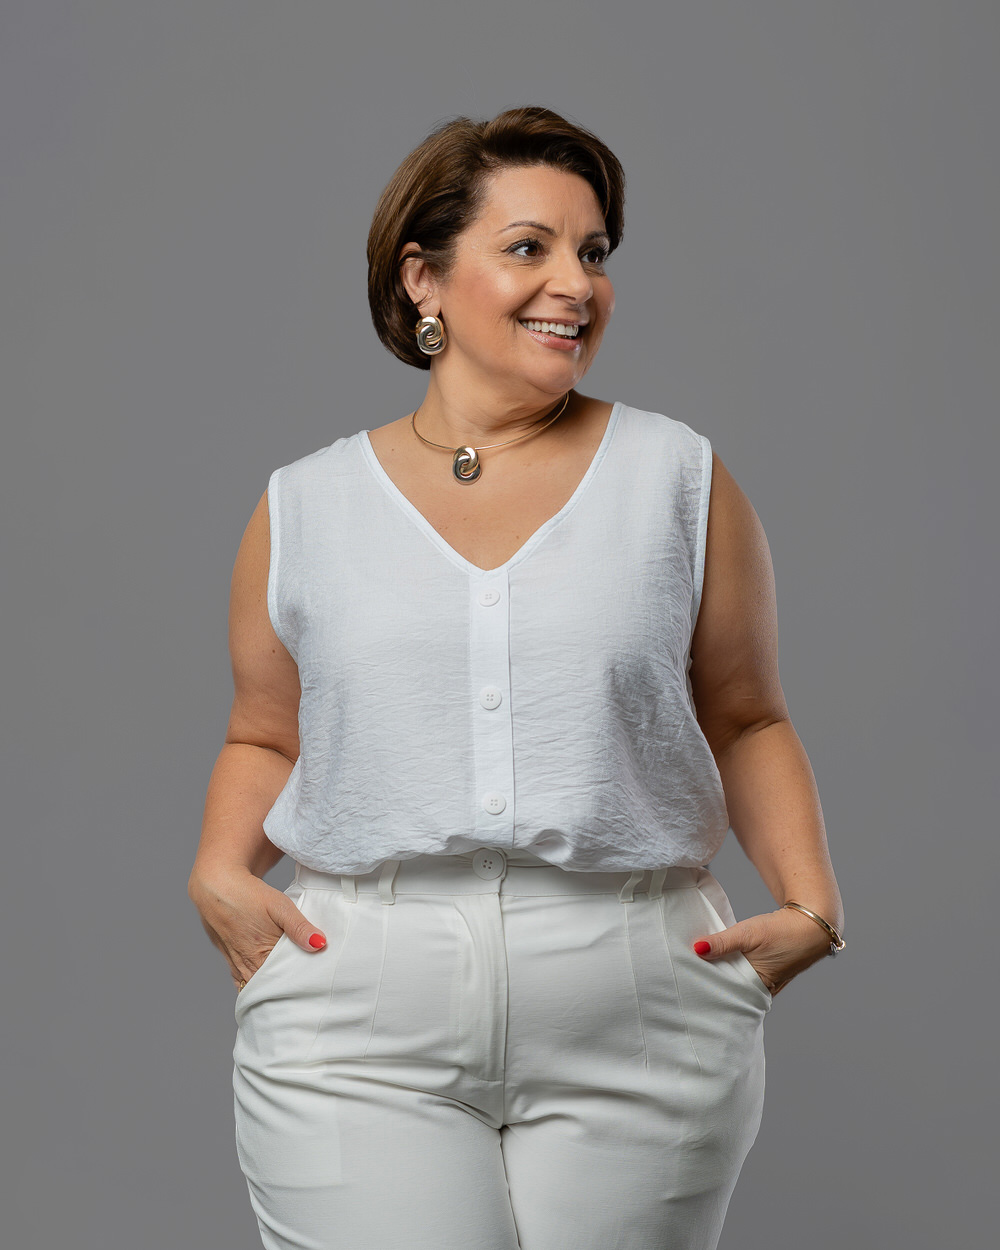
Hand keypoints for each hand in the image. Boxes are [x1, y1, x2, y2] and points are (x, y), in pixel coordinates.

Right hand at [188, 867, 326, 990]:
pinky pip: (243, 980)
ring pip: (255, 986)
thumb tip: (320, 944)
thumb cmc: (248, 895)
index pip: (283, 983)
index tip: (312, 985)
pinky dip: (255, 982)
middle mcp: (246, 966)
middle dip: (286, 990)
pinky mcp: (229, 960)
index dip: (298, 985)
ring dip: (270, 988)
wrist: (216, 887)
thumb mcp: (279, 906)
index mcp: (260, 957)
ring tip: (289, 988)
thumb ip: (299, 927)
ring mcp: (235, 965)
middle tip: (305, 989)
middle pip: (269, 988)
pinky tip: (266, 979)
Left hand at [693, 905, 832, 995]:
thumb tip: (696, 948)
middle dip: (716, 984)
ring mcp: (770, 981)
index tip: (692, 985)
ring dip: (727, 974)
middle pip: (734, 990)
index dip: (710, 990)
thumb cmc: (782, 930)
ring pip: (742, 981)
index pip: (728, 995)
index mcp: (759, 987)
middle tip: (693, 979)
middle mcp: (765, 989)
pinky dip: (738, 969)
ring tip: (704, 970)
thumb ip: (722, 942)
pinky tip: (725, 962)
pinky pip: (750, 974)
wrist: (813, 922)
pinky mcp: (772, 970)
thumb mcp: (747, 934)